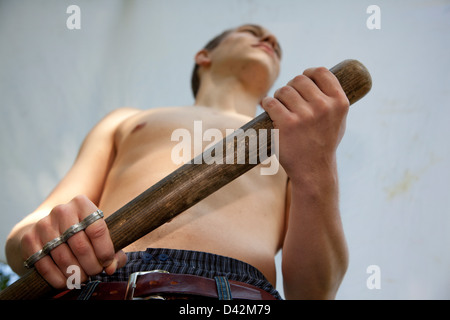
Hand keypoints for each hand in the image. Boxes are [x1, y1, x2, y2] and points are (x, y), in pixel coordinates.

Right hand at [20, 195, 126, 288]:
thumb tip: (112, 266)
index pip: (97, 230)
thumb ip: (113, 251)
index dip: (105, 251)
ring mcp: (44, 224)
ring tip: (83, 277)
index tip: (107, 262)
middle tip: (95, 272)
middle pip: (81, 246)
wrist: (49, 228)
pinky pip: (45, 266)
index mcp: (82, 204)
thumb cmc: (81, 232)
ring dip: (76, 274)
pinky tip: (67, 281)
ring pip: (64, 258)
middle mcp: (62, 210)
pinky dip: (59, 279)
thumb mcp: (98, 235)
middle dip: (91, 265)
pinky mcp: (30, 239)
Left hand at [261, 67, 348, 181]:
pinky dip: (266, 103)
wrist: (313, 170)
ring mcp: (305, 116)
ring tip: (278, 105)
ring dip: (278, 96)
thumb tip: (317, 76)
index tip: (303, 78)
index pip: (322, 72)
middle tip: (287, 98)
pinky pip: (271, 102)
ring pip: (284, 90)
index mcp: (339, 103)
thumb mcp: (338, 120)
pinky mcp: (287, 124)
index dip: (309, 73)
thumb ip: (332, 99)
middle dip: (291, 87)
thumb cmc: (324, 143)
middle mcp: (324, 107)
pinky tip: (266, 107)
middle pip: (299, 80)